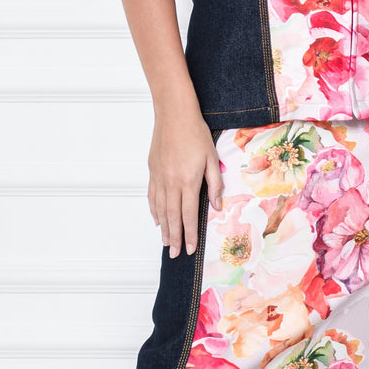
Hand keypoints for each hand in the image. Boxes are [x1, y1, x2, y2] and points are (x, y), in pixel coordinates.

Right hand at [147, 101, 222, 258]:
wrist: (174, 115)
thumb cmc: (196, 133)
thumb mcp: (211, 158)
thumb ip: (214, 184)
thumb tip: (216, 206)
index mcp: (188, 181)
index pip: (189, 215)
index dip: (190, 234)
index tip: (190, 249)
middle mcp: (171, 183)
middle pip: (172, 217)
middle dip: (175, 238)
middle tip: (176, 254)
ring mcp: (159, 178)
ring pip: (160, 210)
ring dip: (164, 228)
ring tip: (167, 243)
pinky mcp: (153, 171)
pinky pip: (152, 197)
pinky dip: (155, 211)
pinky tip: (157, 220)